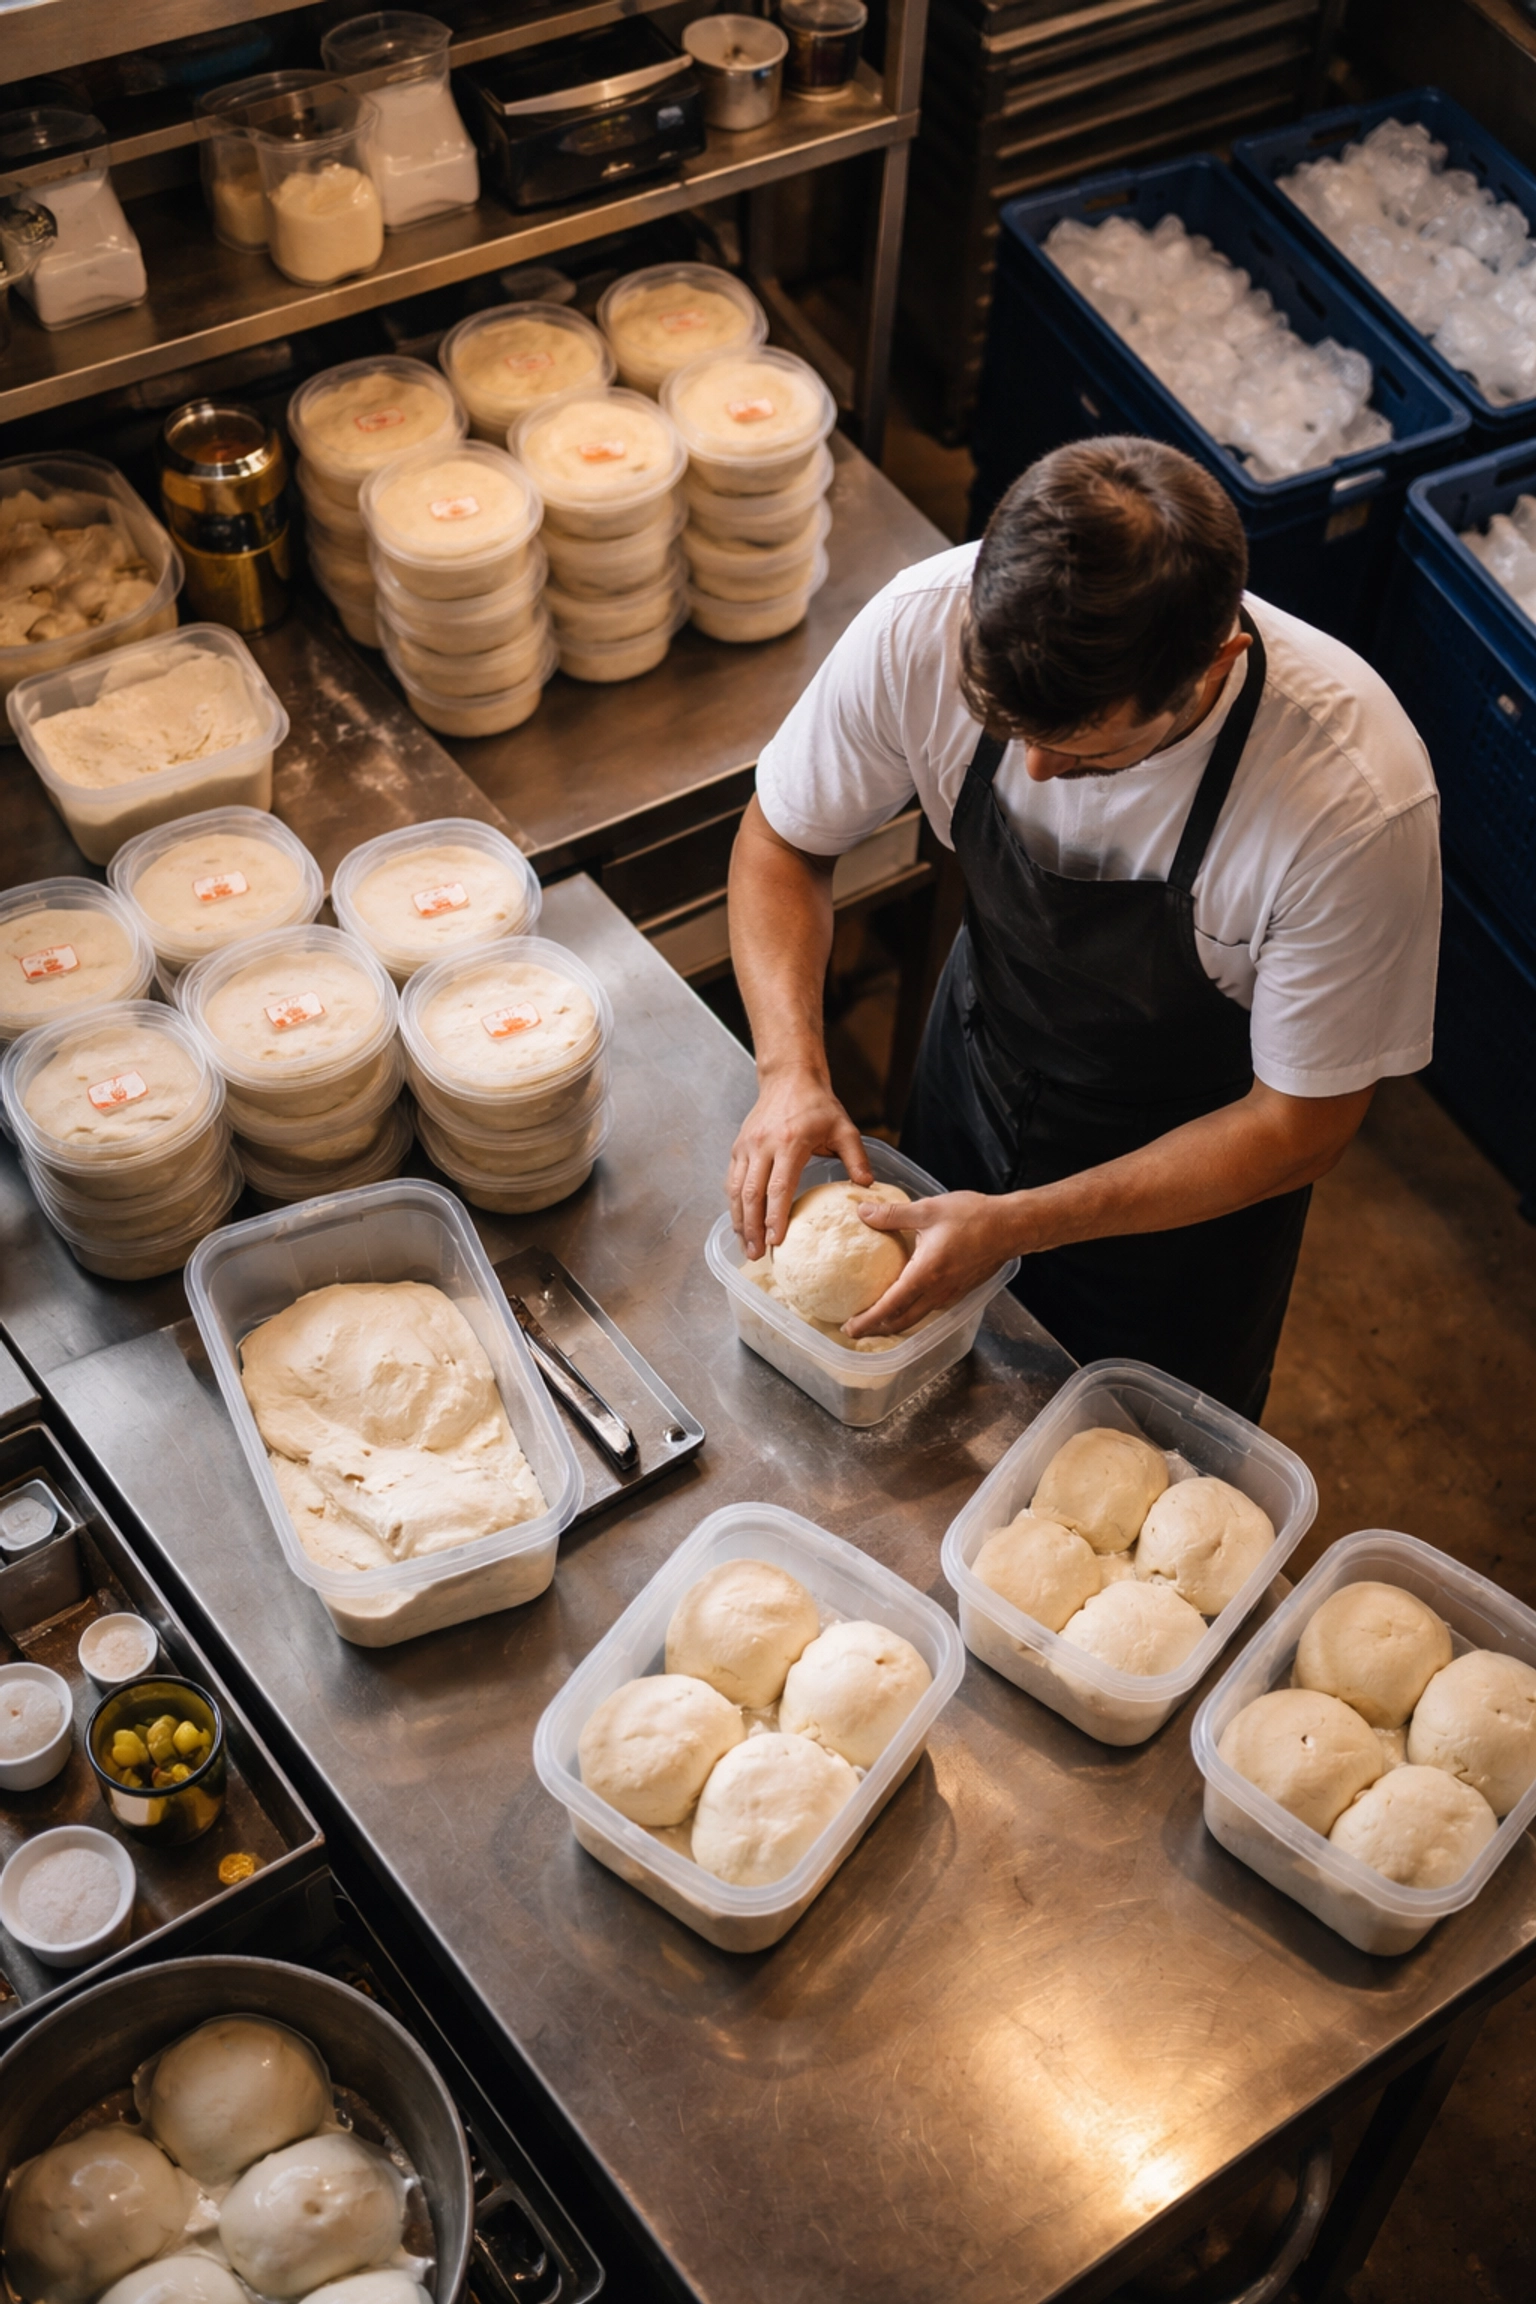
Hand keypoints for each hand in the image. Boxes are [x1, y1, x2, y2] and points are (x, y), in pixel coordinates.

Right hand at [727, 1066, 869, 1258]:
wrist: (789, 1077)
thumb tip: (867, 1187)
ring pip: (735, 1190)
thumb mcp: (844, 1128)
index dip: (774, 1217)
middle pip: (751, 1194)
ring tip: (745, 1246)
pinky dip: (733, 1205)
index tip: (776, 1241)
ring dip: (739, 1221)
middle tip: (756, 1254)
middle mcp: (763, 1146)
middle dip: (752, 1228)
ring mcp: (746, 1146)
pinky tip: (739, 1223)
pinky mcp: (738, 1147)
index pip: (778, 1187)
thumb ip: (856, 1158)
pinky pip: (731, 1180)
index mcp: (790, 1143)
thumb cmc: (818, 1105)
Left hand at [842, 1191, 1014, 1338]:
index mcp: (926, 1274)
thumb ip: (893, 1214)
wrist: (1011, 1226)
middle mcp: (938, 1291)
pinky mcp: (960, 1291)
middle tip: (855, 1329)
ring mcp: (950, 1294)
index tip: (849, 1328)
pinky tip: (905, 1300)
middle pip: (902, 1322)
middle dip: (876, 1329)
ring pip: (917, 1318)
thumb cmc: (974, 1217)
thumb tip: (862, 1212)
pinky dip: (912, 1312)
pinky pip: (930, 1309)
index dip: (867, 1320)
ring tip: (876, 1318)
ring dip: (894, 1323)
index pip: (890, 1306)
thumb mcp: (928, 1210)